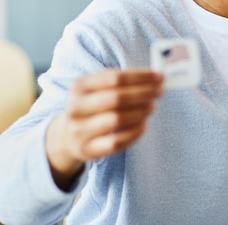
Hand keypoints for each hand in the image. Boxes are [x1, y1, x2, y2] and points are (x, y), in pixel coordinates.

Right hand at [46, 69, 163, 188]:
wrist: (67, 135)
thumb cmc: (93, 105)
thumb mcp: (98, 88)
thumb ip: (123, 81)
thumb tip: (156, 78)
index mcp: (79, 86)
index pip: (115, 78)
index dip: (141, 77)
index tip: (159, 77)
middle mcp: (75, 108)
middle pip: (116, 98)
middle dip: (143, 93)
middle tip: (159, 91)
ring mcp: (79, 130)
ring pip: (116, 119)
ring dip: (140, 111)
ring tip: (152, 106)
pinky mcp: (87, 150)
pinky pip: (117, 141)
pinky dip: (135, 132)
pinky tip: (144, 124)